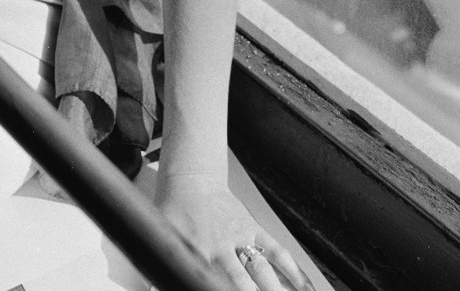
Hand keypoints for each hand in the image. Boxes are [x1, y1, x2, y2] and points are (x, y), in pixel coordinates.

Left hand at [155, 174, 314, 290]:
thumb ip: (162, 267)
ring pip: (262, 270)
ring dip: (276, 289)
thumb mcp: (163, 239)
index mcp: (197, 251)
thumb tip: (154, 287)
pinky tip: (304, 286)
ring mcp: (241, 238)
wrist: (191, 180)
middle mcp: (222, 248)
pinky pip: (277, 251)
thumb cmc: (175, 210)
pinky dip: (293, 269)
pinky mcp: (254, 230)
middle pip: (241, 283)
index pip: (210, 283)